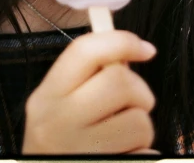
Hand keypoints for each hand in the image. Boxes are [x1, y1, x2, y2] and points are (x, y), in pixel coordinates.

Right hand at [22, 30, 157, 153]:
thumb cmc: (58, 141)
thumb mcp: (57, 104)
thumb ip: (85, 77)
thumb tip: (128, 52)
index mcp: (48, 95)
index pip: (85, 51)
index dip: (122, 42)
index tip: (146, 49)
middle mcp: (58, 121)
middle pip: (120, 82)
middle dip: (141, 90)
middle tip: (136, 102)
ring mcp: (79, 151)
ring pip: (139, 121)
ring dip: (143, 126)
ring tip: (126, 134)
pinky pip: (145, 154)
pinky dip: (144, 152)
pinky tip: (125, 153)